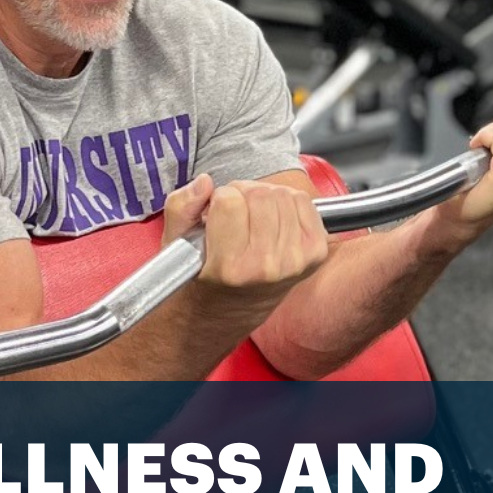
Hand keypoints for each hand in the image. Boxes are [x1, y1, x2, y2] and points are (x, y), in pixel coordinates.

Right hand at [163, 173, 328, 323]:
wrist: (230, 309)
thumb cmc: (203, 273)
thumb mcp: (176, 243)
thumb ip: (180, 207)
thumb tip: (205, 182)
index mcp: (230, 267)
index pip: (228, 200)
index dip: (218, 200)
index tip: (215, 215)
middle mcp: (266, 267)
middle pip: (259, 193)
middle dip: (243, 195)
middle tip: (235, 214)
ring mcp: (296, 260)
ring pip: (283, 194)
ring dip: (265, 198)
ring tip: (253, 218)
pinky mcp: (316, 253)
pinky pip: (305, 202)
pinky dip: (288, 203)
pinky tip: (273, 221)